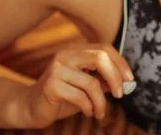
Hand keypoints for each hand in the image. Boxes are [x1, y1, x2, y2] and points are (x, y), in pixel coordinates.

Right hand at [14, 43, 133, 127]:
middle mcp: (66, 54)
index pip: (105, 49)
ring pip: (91, 82)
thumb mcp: (87, 86)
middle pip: (100, 57)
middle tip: (121, 94)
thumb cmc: (63, 96)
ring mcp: (57, 68)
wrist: (31, 107)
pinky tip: (88, 112)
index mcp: (76, 50)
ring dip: (101, 101)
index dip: (120, 63)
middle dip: (115, 77)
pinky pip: (80, 96)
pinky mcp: (51, 84)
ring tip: (100, 112)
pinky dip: (89, 107)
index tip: (130, 80)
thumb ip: (104, 81)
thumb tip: (127, 83)